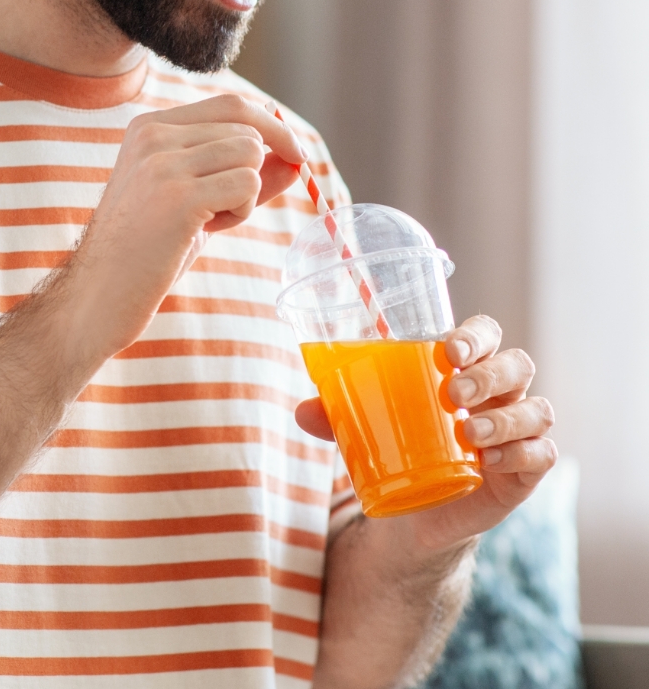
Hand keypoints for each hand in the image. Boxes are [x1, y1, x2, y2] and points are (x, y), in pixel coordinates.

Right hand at [61, 94, 305, 362]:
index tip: (294, 153)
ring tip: (209, 221)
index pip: (231, 104)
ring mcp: (163, 163)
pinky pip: (247, 184)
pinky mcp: (179, 196)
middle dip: (258, 168)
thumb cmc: (146, 252)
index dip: (272, 126)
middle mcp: (153, 135)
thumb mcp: (195, 201)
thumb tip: (295, 157)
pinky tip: (207, 231)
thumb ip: (240, 174)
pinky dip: (242, 211)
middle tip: (226, 208)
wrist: (97, 296)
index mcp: (149, 127)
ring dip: (247, 193)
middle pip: (247, 127)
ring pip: (251, 153)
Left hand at [295, 315, 556, 549]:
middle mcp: (500, 395)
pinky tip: (490, 460)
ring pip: (537, 410)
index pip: (487, 334)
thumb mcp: (365, 427)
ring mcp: (516, 433)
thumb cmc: (397, 446)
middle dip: (490, 374)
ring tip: (469, 431)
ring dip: (506, 418)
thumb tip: (302, 410)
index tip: (449, 349)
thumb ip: (336, 414)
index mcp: (466, 368)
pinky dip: (521, 454)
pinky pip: (542, 456)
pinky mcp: (523, 474)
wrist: (415, 511)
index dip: (477, 335)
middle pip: (518, 365)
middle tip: (455, 390)